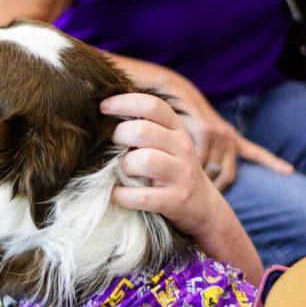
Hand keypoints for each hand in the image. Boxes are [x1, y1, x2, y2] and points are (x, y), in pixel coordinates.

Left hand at [103, 92, 221, 236]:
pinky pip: (141, 196)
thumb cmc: (171, 167)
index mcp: (177, 129)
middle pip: (142, 131)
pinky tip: (117, 193)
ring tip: (121, 171)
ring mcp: (181, 174)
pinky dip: (122, 195)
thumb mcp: (166, 142)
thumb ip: (144, 125)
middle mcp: (182, 148)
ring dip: (124, 166)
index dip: (125, 102)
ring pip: (143, 160)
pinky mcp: (175, 200)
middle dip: (118, 136)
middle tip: (112, 146)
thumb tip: (104, 107)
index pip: (153, 106)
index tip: (103, 107)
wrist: (202, 204)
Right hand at [164, 77, 292, 191]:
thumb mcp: (202, 134)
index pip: (257, 153)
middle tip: (202, 199)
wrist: (174, 93)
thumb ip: (208, 152)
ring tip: (183, 182)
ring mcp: (219, 134)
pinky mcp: (206, 131)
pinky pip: (198, 162)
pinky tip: (179, 168)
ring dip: (198, 180)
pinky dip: (188, 168)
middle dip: (215, 191)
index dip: (273, 163)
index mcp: (232, 138)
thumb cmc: (184, 118)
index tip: (290, 171)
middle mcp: (229, 137)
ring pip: (210, 172)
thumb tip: (208, 175)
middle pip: (226, 176)